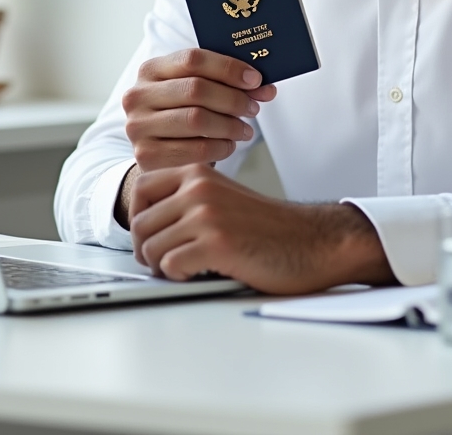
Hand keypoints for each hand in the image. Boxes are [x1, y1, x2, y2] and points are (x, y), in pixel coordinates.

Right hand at [122, 48, 275, 170]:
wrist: (155, 148)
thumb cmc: (181, 112)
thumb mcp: (195, 89)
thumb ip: (225, 82)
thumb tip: (264, 86)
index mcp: (151, 69)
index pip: (192, 59)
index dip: (228, 67)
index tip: (255, 79)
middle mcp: (137, 95)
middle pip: (196, 89)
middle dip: (233, 98)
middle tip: (253, 107)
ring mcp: (138, 126)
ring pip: (196, 119)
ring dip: (230, 124)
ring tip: (245, 129)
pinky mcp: (146, 155)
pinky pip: (195, 149)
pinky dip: (221, 146)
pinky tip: (229, 144)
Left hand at [128, 164, 395, 294]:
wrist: (312, 242)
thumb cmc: (270, 228)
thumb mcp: (223, 198)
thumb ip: (188, 199)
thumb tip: (144, 224)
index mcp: (199, 173)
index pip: (140, 188)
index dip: (140, 217)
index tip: (151, 235)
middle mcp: (199, 188)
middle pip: (139, 223)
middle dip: (148, 250)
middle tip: (167, 262)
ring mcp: (206, 214)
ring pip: (150, 248)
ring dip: (163, 267)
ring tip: (188, 268)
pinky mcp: (215, 243)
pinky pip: (169, 266)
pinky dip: (180, 277)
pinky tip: (202, 273)